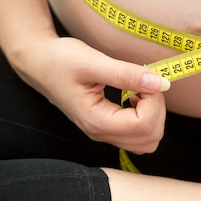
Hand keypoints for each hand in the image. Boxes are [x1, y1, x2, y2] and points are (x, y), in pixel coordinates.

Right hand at [17, 35, 170, 153]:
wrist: (38, 63)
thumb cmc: (60, 60)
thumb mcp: (94, 62)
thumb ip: (127, 74)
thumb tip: (161, 83)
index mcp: (97, 121)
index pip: (144, 125)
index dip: (154, 101)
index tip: (146, 76)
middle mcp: (101, 133)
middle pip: (150, 137)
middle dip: (157, 108)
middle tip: (144, 83)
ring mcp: (104, 134)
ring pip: (148, 140)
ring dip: (153, 115)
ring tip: (139, 90)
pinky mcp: (108, 128)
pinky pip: (139, 135)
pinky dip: (146, 118)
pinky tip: (135, 97)